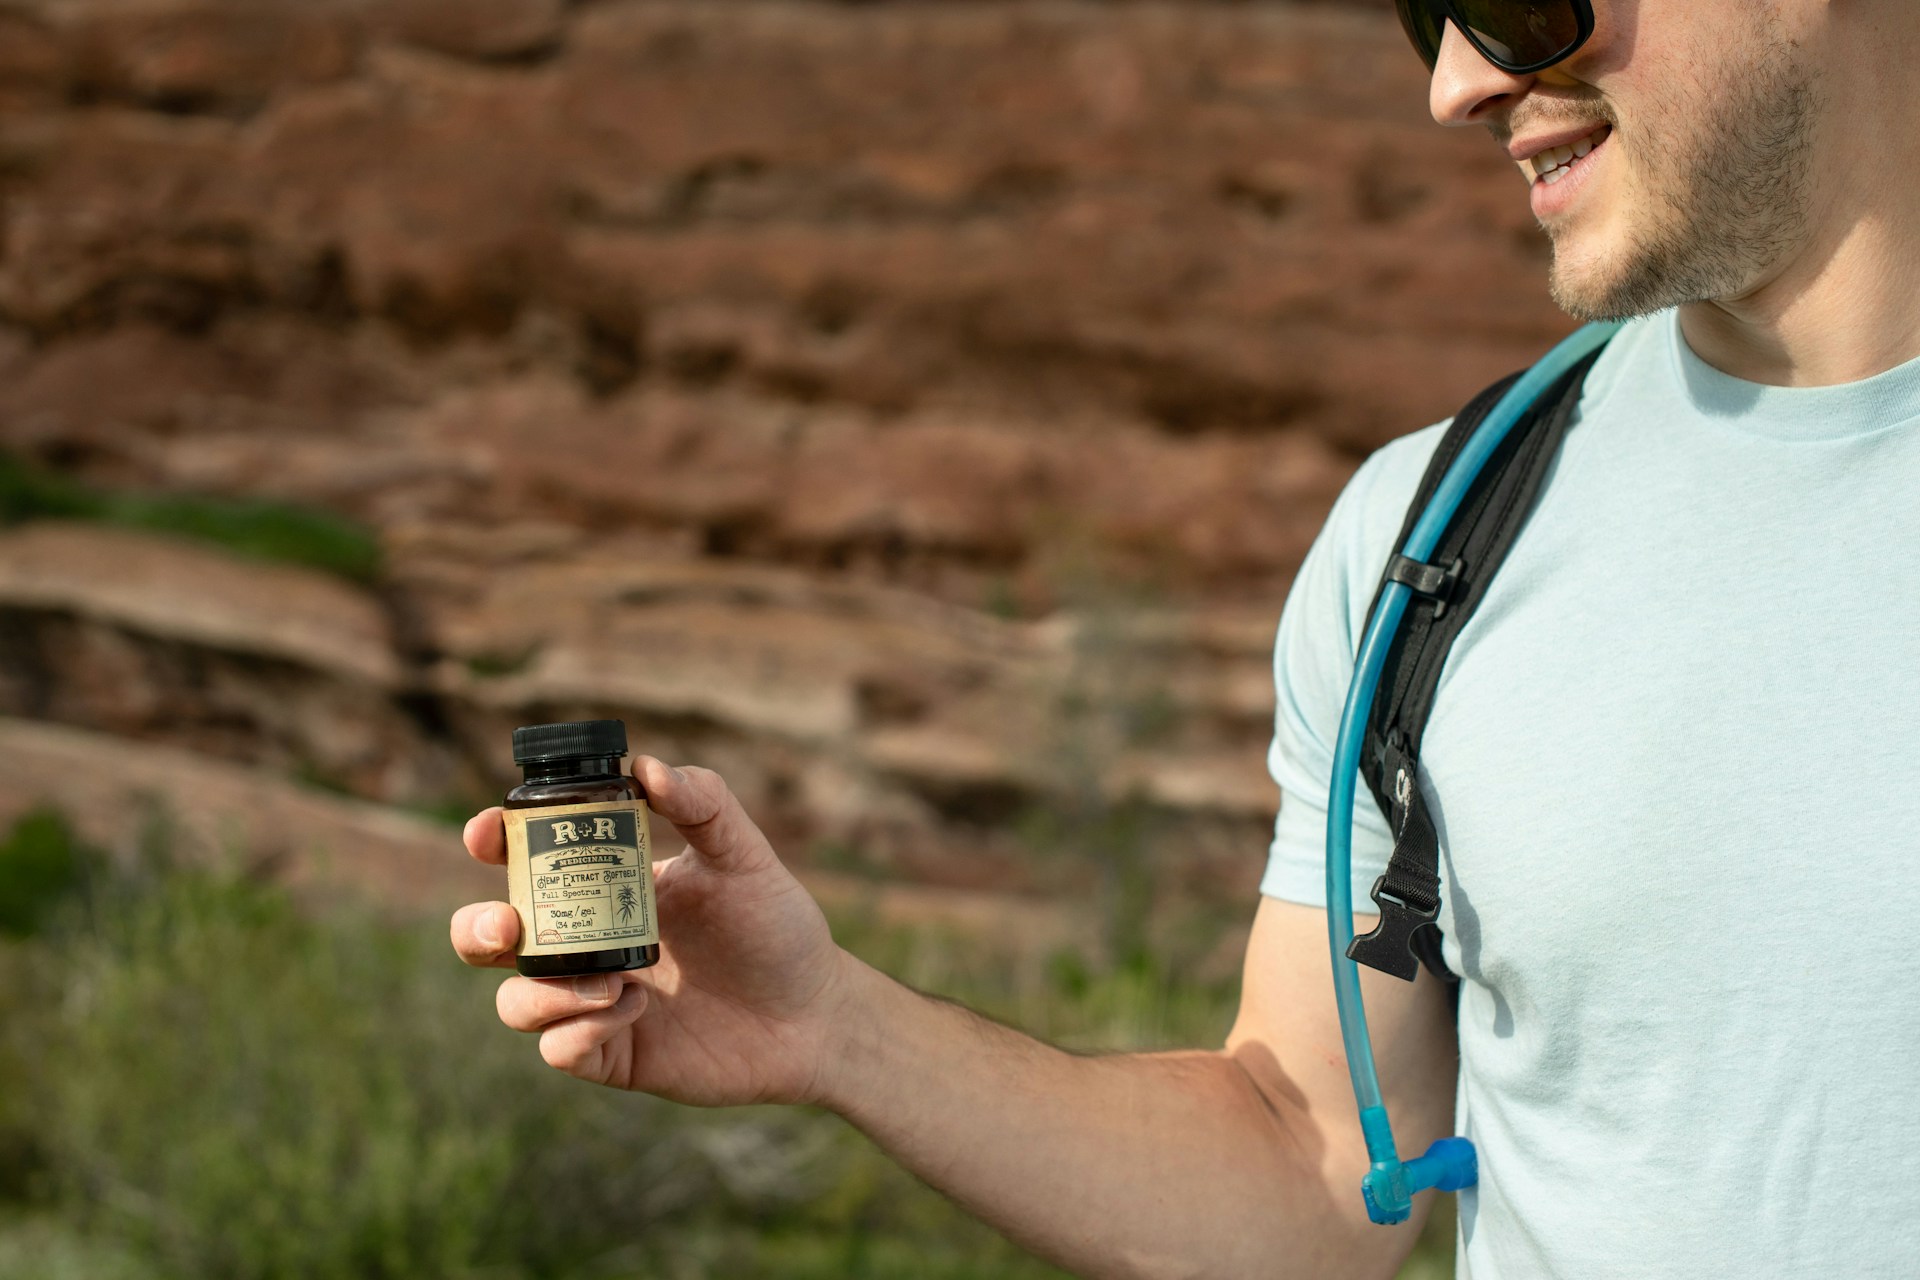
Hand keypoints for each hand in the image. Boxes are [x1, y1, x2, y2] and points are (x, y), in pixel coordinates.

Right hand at [450, 758, 851, 1105]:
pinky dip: (578, 1030)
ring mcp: (595, 1002)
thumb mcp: (743, 856)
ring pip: (515, 1001)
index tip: (485, 833)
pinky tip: (633, 1009)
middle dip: (477, 929)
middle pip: (489, 938)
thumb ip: (703, 803)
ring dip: (541, 991)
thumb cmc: (776, 928)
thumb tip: (646, 767)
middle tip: (510, 924)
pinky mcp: (613, 1055)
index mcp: (605, 887)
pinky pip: (559, 1050)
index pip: (525, 862)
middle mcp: (588, 944)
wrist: (815, 1013)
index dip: (492, 843)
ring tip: (610, 981)